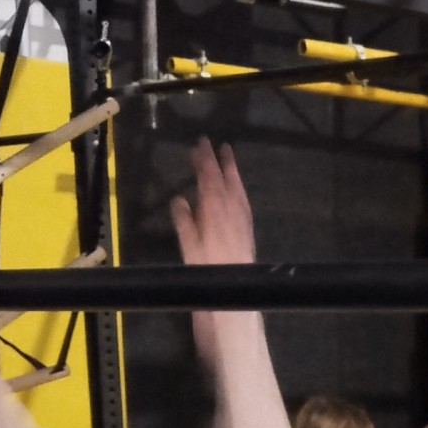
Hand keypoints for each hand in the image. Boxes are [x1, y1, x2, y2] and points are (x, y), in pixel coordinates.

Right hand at [169, 138, 255, 267]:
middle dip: (218, 159)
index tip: (200, 144)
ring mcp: (241, 216)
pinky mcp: (248, 226)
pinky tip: (237, 186)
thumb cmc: (208, 265)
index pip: (208, 177)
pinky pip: (243, 199)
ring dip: (232, 170)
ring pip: (237, 186)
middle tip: (213, 143)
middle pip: (225, 178)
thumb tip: (179, 199)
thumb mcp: (189, 244)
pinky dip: (238, 186)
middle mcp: (230, 208)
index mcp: (213, 208)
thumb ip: (184, 220)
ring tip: (228, 156)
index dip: (204, 159)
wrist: (236, 284)